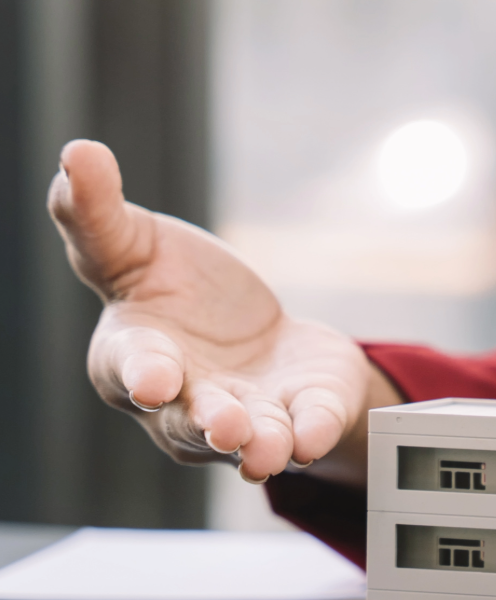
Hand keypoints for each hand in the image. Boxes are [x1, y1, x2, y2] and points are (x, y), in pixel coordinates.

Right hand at [47, 140, 397, 484]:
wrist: (257, 330)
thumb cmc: (177, 290)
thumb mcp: (132, 243)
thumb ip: (94, 212)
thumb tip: (76, 151)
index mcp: (134, 356)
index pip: (131, 367)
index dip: (142, 373)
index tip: (153, 380)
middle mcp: (186, 401)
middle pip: (191, 419)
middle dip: (209, 422)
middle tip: (227, 425)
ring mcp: (248, 414)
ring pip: (248, 438)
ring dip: (260, 444)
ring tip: (270, 448)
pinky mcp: (303, 411)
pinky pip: (307, 427)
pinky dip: (311, 432)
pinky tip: (314, 435)